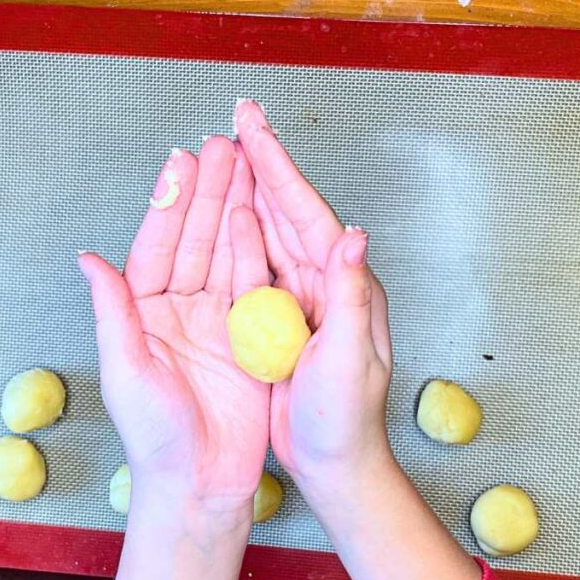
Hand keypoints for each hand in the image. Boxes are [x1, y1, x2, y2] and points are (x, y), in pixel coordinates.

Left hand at [79, 137, 270, 510]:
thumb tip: (87, 259)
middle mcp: (179, 308)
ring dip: (234, 208)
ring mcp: (217, 319)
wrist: (201, 482)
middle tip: (222, 146)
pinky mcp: (251, 336)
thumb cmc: (153, 436)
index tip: (182, 160)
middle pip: (195, 238)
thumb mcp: (124, 370)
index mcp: (142, 312)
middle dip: (208, 191)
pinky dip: (257, 250)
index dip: (170, 202)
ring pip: (226, 252)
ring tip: (245, 164)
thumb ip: (112, 311)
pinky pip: (253, 284)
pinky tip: (260, 215)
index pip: (156, 244)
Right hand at [235, 101, 480, 579]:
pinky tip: (223, 213)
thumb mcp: (350, 362)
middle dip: (263, 160)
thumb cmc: (346, 420)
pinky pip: (258, 263)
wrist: (336, 465)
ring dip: (250, 186)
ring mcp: (303, 297)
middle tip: (240, 114)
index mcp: (343, 283)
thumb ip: (352, 298)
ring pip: (271, 229)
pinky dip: (241, 231)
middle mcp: (325, 280)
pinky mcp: (282, 318)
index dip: (280, 167)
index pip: (308, 212)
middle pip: (288, 208)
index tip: (254, 127)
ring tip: (227, 149)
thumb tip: (355, 234)